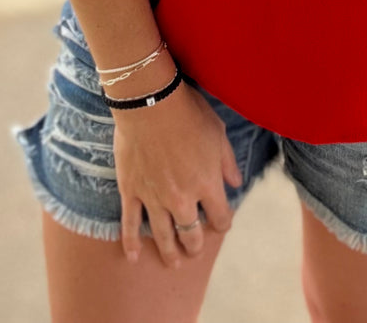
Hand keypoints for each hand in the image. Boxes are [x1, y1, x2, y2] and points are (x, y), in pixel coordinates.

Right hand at [113, 80, 243, 267]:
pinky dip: (131, 242)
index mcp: (207, 183)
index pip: (220, 217)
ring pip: (163, 235)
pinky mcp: (131, 191)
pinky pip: (130, 223)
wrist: (150, 103)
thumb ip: (227, 162)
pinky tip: (133, 257)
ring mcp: (154, 197)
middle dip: (195, 245)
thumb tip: (236, 183)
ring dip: (169, 252)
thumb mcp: (218, 132)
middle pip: (191, 233)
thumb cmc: (188, 112)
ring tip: (173, 263)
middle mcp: (182, 198)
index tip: (221, 223)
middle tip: (194, 250)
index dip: (223, 223)